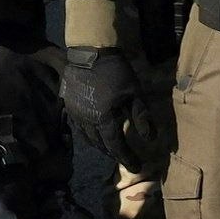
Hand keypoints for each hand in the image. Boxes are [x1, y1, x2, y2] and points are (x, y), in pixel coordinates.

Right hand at [64, 46, 146, 164]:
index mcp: (103, 118)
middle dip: (114, 153)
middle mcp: (87, 120)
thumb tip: (150, 139)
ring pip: (87, 137)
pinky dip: (87, 135)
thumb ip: (142, 117)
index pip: (116, 146)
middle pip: (101, 144)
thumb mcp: (134, 93)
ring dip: (100, 146)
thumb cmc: (116, 71)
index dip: (127, 158)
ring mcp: (75, 113)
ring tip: (110, 149)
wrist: (90, 51)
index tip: (137, 166)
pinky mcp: (69, 105)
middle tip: (125, 158)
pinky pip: (77, 127)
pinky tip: (93, 134)